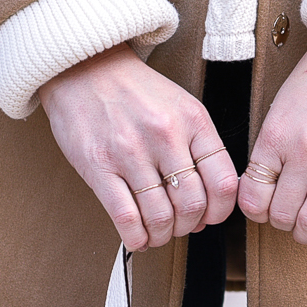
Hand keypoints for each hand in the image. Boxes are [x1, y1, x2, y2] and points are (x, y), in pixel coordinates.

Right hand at [39, 45, 238, 250]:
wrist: (83, 68)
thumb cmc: (134, 91)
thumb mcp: (181, 106)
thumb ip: (199, 146)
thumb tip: (210, 199)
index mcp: (193, 121)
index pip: (223, 182)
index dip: (220, 212)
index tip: (210, 218)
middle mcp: (165, 136)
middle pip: (192, 204)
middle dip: (189, 226)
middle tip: (180, 226)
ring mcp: (130, 152)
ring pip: (160, 216)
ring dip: (162, 235)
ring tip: (158, 233)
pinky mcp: (98, 166)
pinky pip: (125, 217)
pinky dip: (136, 238)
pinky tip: (137, 238)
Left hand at [238, 20, 306, 248]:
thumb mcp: (283, 104)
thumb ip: (274, 145)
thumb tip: (264, 184)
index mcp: (276, 134)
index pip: (252, 194)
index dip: (255, 210)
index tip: (262, 210)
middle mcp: (305, 151)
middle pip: (281, 213)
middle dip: (280, 223)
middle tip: (287, 219)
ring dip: (305, 233)